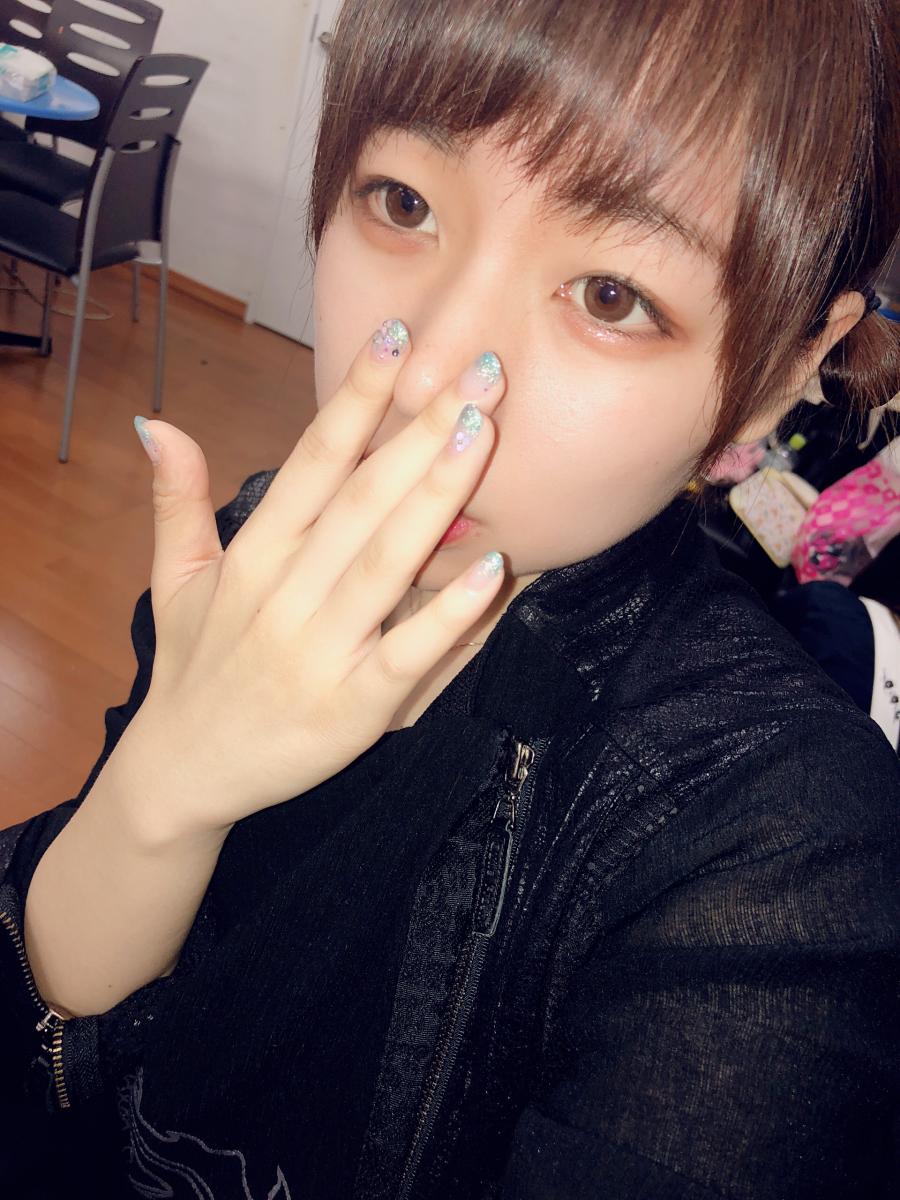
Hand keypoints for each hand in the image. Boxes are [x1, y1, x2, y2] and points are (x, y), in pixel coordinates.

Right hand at [120, 321, 506, 838]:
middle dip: (418, 432)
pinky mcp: (351, 709)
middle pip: (360, 500)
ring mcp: (318, 651)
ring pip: (385, 563)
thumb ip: (175, 499)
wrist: (182, 772)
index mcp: (253, 555)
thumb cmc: (193, 665)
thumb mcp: (175, 579)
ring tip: (480, 434)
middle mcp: (285, 594)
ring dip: (436, 497)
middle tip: (476, 371)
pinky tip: (493, 569)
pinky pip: (408, 654)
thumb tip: (157, 423)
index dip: (355, 398)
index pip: (312, 461)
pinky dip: (450, 615)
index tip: (397, 336)